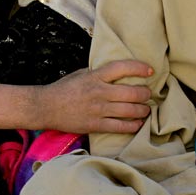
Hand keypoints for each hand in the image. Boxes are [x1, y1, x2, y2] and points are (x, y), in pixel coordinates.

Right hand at [36, 59, 151, 133]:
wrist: (46, 107)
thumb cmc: (63, 88)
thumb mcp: (80, 74)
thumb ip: (98, 73)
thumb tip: (117, 72)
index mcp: (95, 76)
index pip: (121, 68)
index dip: (138, 68)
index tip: (149, 71)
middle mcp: (99, 92)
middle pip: (131, 92)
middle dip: (145, 94)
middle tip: (148, 94)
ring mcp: (98, 110)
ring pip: (130, 111)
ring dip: (143, 110)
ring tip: (146, 109)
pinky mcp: (95, 125)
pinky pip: (121, 127)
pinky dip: (133, 126)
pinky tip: (138, 124)